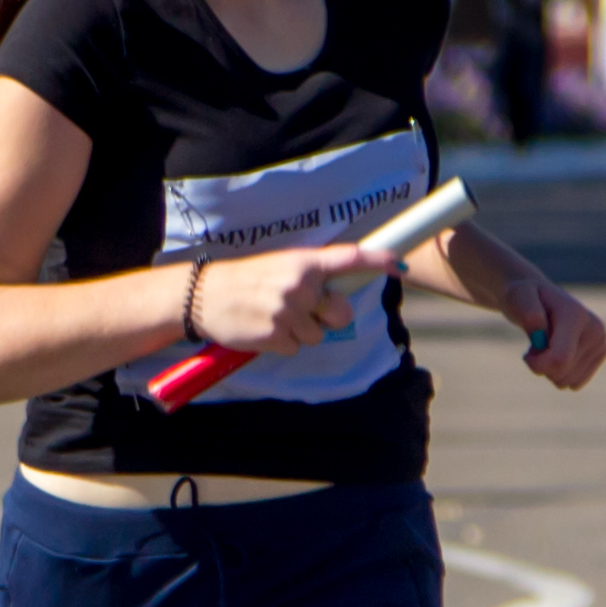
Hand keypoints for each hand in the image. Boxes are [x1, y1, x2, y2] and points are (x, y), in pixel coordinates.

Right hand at [194, 244, 372, 355]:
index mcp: (303, 262)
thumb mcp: (280, 267)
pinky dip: (282, 343)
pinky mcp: (276, 335)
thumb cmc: (247, 280)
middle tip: (302, 310)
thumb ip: (312, 279)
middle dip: (328, 317)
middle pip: (340, 313)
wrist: (205, 295)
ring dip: (299, 331)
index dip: (378, 262)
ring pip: (317, 334)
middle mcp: (300, 285)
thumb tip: (340, 301)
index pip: (350, 259)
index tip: (400, 266)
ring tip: (272, 316)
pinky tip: (263, 328)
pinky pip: (296, 347)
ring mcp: (288, 312)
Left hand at [504, 277, 605, 391]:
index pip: (559, 359)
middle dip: (542, 366)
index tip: (527, 355)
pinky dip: (561, 375)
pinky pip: (576, 383)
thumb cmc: (525, 298)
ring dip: (550, 371)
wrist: (540, 297)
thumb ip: (527, 311)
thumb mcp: (518, 298)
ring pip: (568, 382)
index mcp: (575, 315)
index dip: (537, 365)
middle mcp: (595, 329)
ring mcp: (601, 342)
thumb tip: (538, 330)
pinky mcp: (601, 353)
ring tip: (547, 348)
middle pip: (562, 374)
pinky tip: (558, 355)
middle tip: (537, 346)